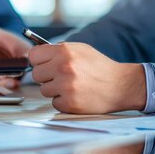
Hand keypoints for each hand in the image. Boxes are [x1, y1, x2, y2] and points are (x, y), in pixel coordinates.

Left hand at [29, 42, 145, 113]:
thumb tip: (36, 55)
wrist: (121, 85)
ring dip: (54, 90)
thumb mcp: (80, 50)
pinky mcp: (69, 103)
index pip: (33, 55)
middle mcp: (63, 67)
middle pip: (36, 74)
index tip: (43, 65)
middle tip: (60, 77)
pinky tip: (76, 96)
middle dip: (46, 77)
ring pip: (44, 90)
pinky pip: (54, 103)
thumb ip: (58, 50)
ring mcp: (66, 86)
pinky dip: (63, 102)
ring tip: (71, 86)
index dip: (38, 61)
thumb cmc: (99, 67)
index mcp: (64, 51)